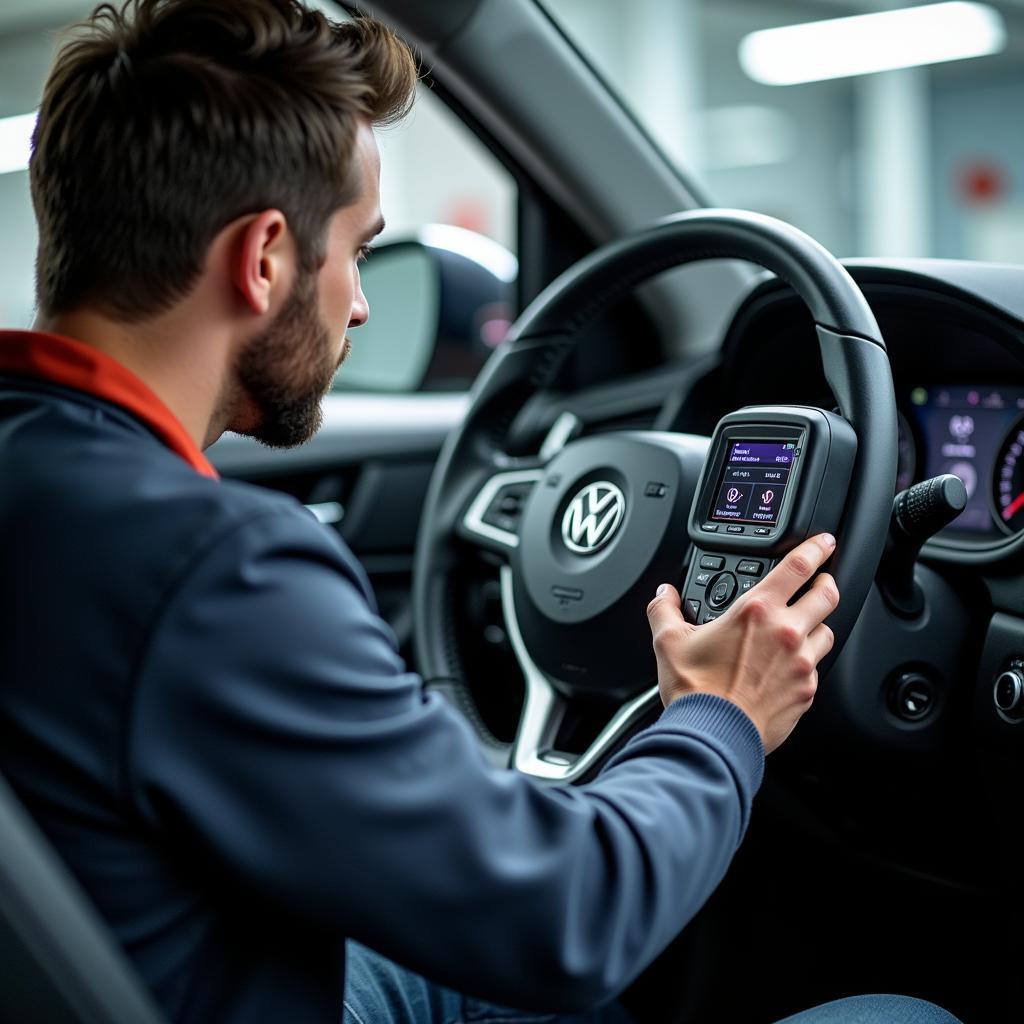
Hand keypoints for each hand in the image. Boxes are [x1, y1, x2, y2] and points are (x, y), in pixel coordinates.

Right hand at [646, 534, 838, 753]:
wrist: (714, 736)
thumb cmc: (695, 691)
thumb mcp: (668, 641)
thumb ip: (664, 609)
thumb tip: (663, 594)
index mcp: (756, 611)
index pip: (799, 566)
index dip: (817, 548)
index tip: (824, 542)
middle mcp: (787, 633)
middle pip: (828, 594)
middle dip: (826, 582)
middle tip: (820, 581)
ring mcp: (802, 664)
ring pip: (827, 632)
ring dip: (817, 625)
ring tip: (801, 628)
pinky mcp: (807, 692)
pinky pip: (817, 668)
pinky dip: (807, 662)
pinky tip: (787, 667)